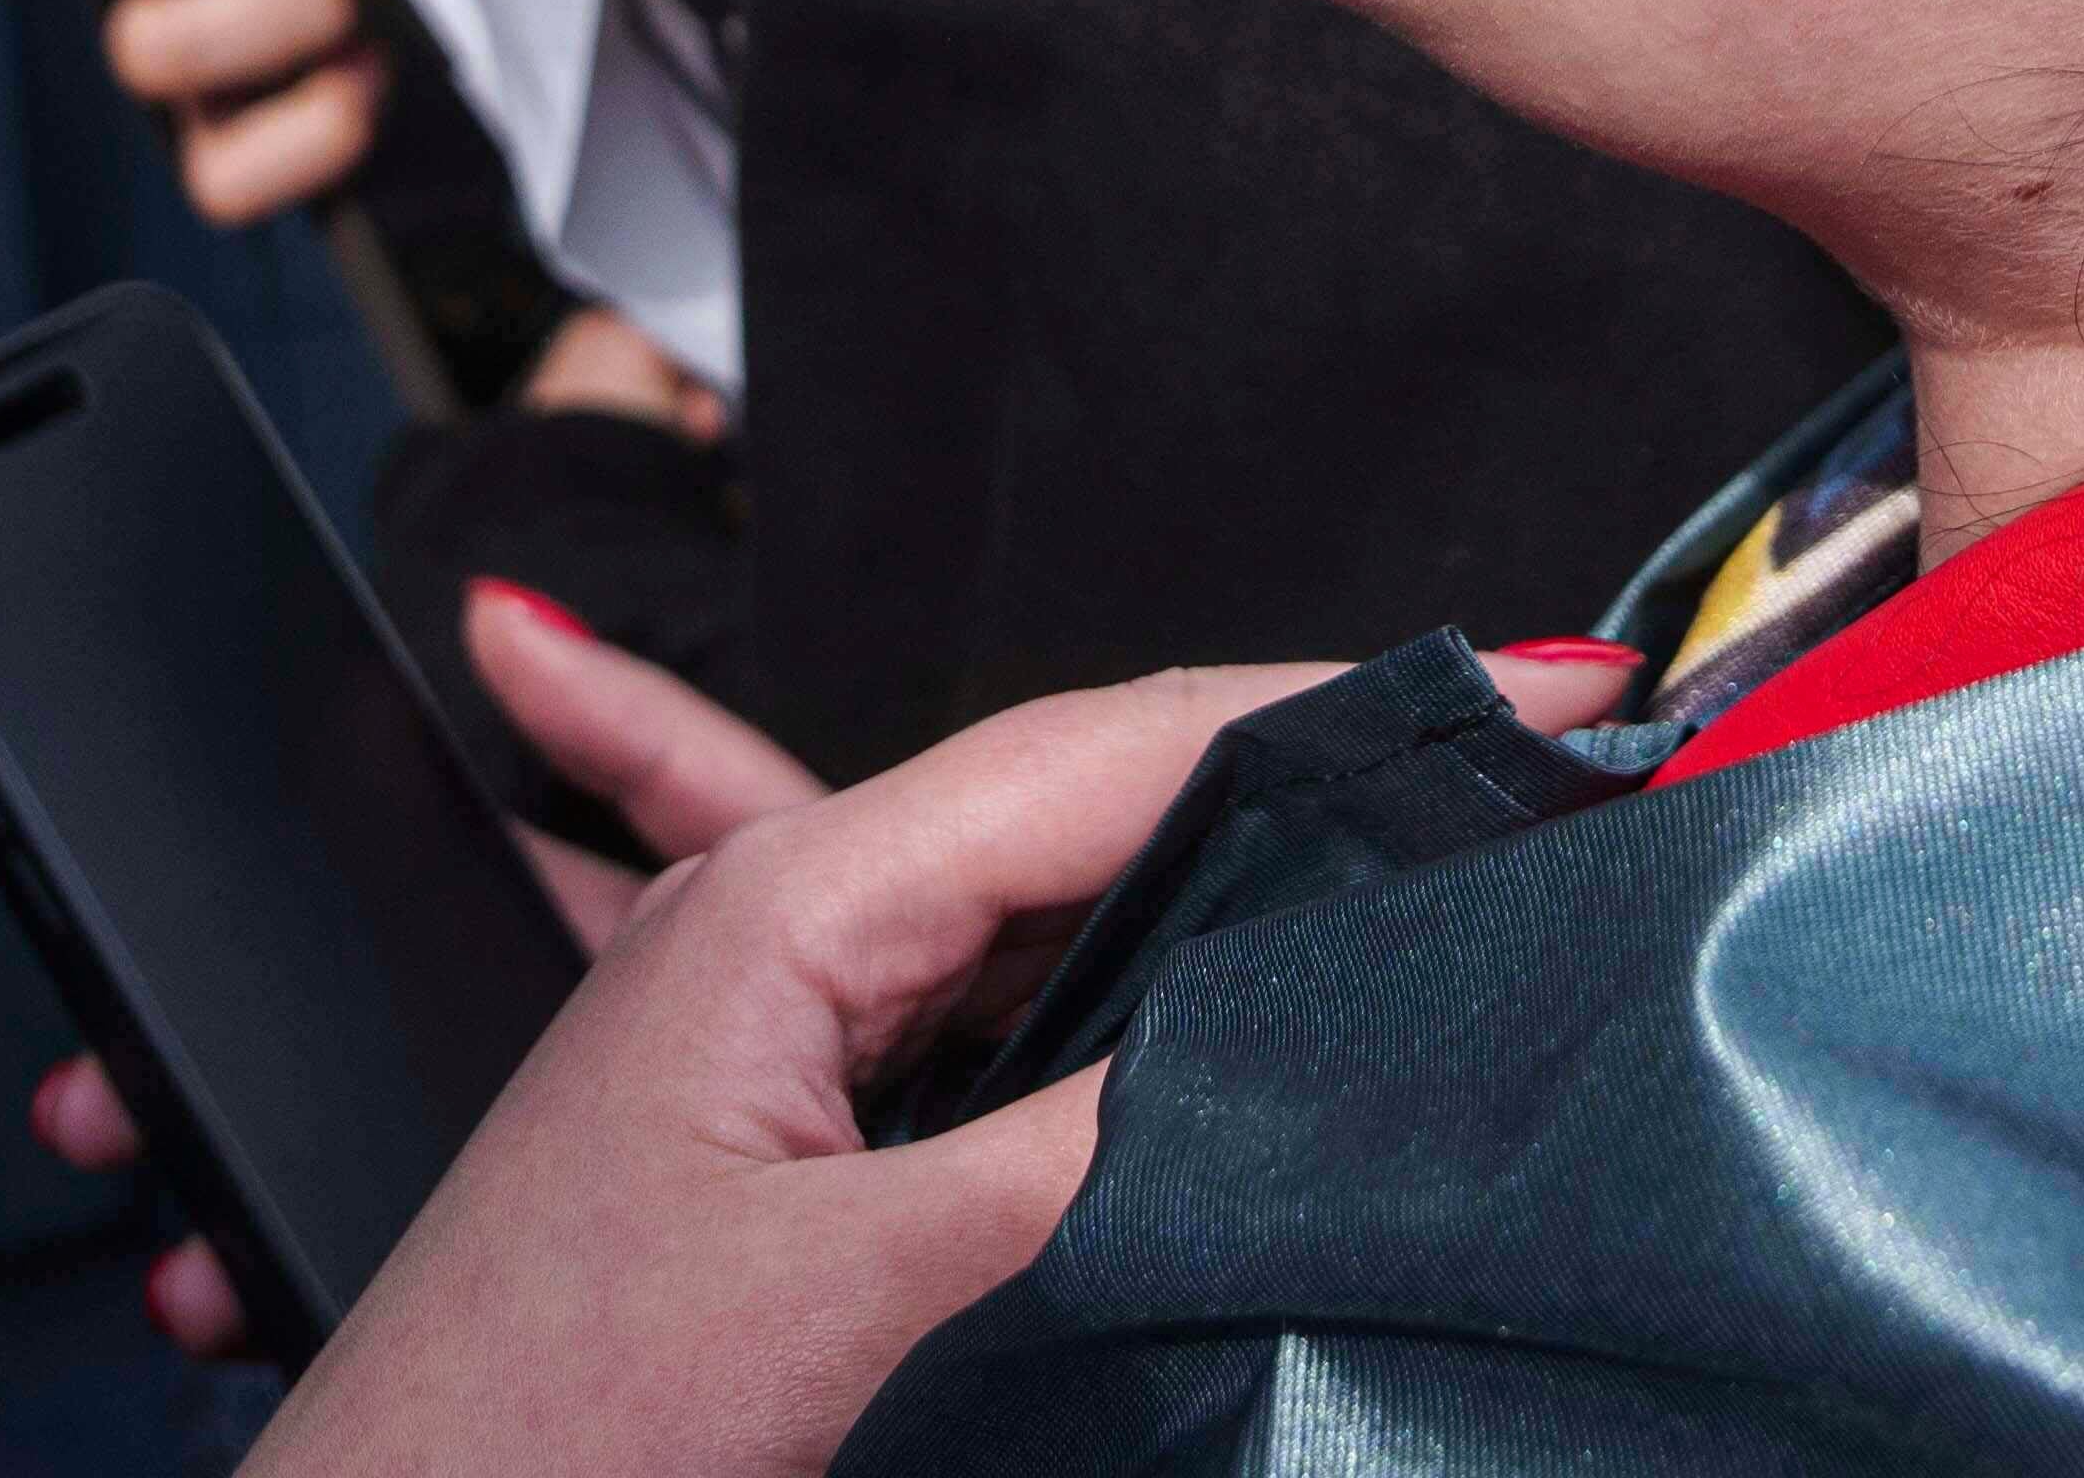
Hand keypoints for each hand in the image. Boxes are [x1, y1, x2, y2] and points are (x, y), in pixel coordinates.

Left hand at [80, 637, 1652, 1439]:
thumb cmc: (541, 1446)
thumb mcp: (852, 1300)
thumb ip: (1080, 1159)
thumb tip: (1291, 1047)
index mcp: (787, 899)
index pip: (1114, 745)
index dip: (1333, 707)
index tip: (1542, 682)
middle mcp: (786, 918)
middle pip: (1101, 799)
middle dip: (1306, 766)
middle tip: (1533, 759)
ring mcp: (787, 1018)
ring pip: (1061, 906)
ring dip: (1230, 878)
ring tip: (1433, 852)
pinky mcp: (801, 1125)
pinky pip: (1002, 1012)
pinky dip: (1136, 987)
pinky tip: (1245, 989)